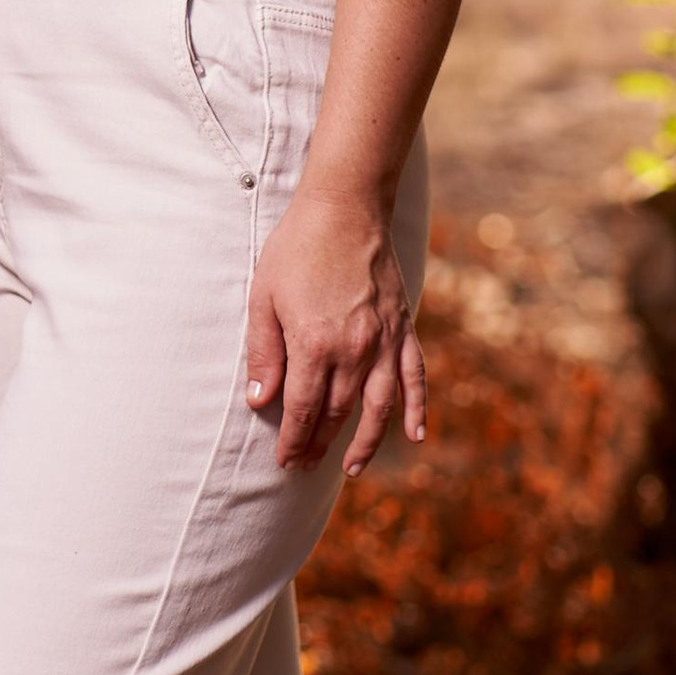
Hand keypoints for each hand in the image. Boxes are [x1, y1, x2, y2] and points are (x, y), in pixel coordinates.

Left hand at [242, 184, 424, 475]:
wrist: (344, 207)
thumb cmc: (295, 248)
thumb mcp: (263, 297)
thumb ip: (263, 352)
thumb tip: (259, 400)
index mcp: (314, 344)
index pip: (301, 409)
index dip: (292, 439)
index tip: (284, 460)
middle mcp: (354, 350)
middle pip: (335, 412)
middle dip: (318, 443)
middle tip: (304, 465)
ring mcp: (384, 340)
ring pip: (377, 406)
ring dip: (365, 442)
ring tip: (350, 467)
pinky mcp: (403, 327)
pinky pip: (414, 376)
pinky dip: (416, 408)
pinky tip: (413, 435)